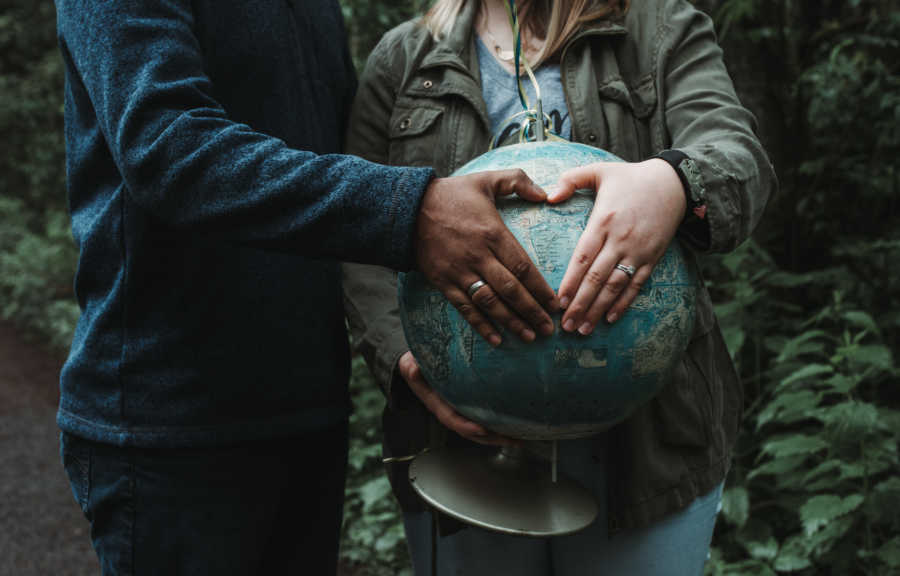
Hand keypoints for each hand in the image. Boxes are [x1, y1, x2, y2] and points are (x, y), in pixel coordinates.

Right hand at [398, 352, 513, 446]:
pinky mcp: (471, 407)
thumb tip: (413, 368)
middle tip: (512, 439)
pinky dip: (501, 425)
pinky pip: (486, 419)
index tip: (481, 429)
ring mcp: (462, 411)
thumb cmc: (416, 365)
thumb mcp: (410, 364)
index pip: (452, 419)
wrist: (418, 366)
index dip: (466, 426)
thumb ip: (412, 368)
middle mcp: (450, 411)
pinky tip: (517, 424)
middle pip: (472, 431)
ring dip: (501, 436)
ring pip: (482, 430)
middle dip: (492, 438)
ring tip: (521, 438)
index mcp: (437, 404)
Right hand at [416, 169, 558, 345]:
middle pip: (511, 290)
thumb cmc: (451, 194)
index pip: (523, 267)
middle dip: (532, 311)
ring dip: (511, 322)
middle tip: (549, 329)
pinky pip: (465, 308)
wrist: (407, 208)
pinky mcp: (443, 282)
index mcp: (492, 233)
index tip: (555, 304)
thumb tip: (545, 193)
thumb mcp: (486, 179)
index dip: (541, 288)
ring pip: (490, 303)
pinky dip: (481, 325)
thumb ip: (518, 181)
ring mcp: (459, 271)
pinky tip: (496, 339)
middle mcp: (478, 256)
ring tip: (529, 337)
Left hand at [547, 159, 685, 334]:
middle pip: (597, 278)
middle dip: (581, 304)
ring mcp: (638, 252)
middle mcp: (621, 240)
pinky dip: (624, 304)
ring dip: (599, 310)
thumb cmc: (630, 178)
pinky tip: (610, 319)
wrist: (674, 184)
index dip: (571, 281)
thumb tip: (549, 198)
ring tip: (583, 329)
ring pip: (616, 287)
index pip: (583, 257)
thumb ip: (571, 180)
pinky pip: (636, 285)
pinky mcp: (652, 258)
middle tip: (566, 326)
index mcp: (604, 220)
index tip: (558, 301)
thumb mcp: (600, 171)